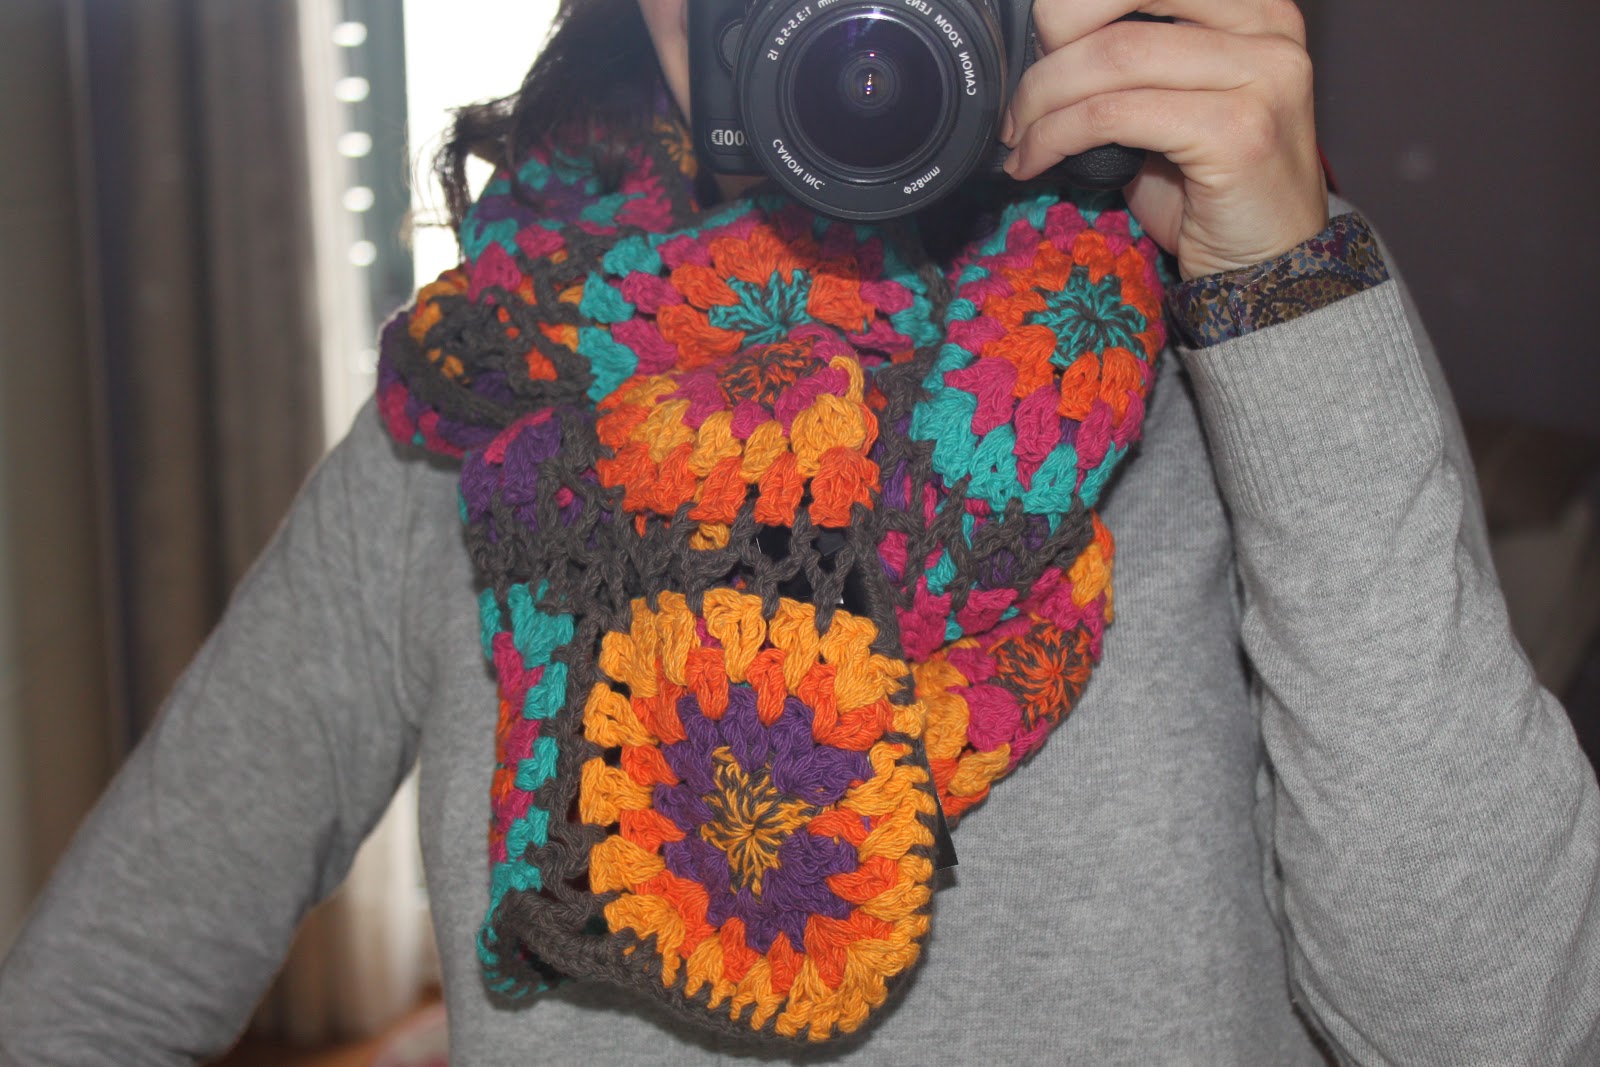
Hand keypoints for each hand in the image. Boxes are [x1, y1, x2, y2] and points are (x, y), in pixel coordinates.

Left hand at [1001, 0, 1328, 280]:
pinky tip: (1034, 159)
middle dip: (1052, 35)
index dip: (1075, 2)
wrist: (1268, 262)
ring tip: (1019, 134)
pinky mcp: (1238, 132)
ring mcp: (1261, 75)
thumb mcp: (1172, 100)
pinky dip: (1056, 136)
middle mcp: (1267, 24)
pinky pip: (1114, 115)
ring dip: (1042, 99)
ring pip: (1114, 58)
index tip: (1041, 44)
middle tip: (1022, 93)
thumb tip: (1044, 42)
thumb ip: (1130, 58)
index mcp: (1251, 2)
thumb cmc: (1211, 185)